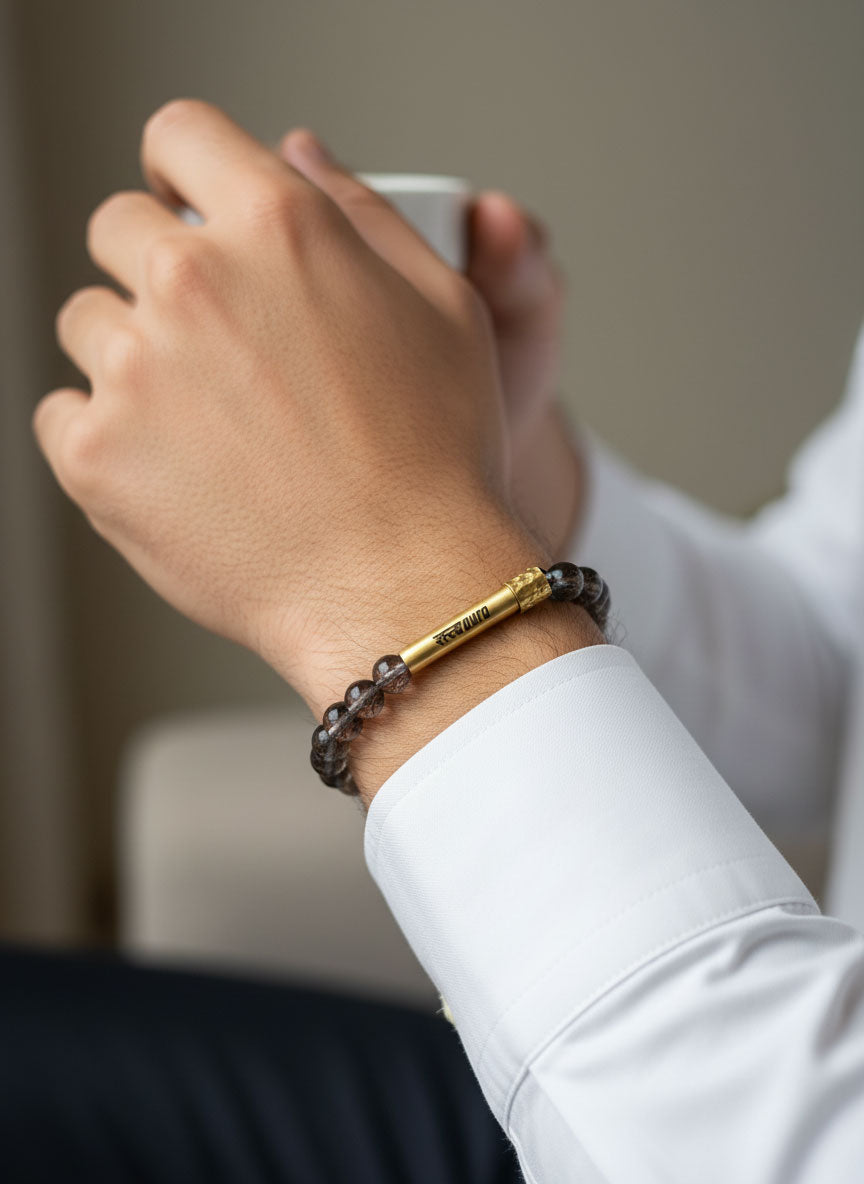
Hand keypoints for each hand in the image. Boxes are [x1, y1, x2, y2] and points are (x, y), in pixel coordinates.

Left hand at [34, 101, 561, 717]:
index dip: (181, 167)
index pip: (180, 135)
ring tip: (207, 422)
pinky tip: (173, 469)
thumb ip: (362, 214)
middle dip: (155, 266)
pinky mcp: (96, 456)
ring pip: (85, 323)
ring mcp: (134, 370)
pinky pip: (63, 414)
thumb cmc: (439, 457)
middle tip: (212, 340)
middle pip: (118, 228)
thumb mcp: (443, 307)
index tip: (183, 203)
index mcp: (277, 227)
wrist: (405, 586)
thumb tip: (299, 156)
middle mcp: (191, 281)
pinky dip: (105, 435)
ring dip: (133, 355)